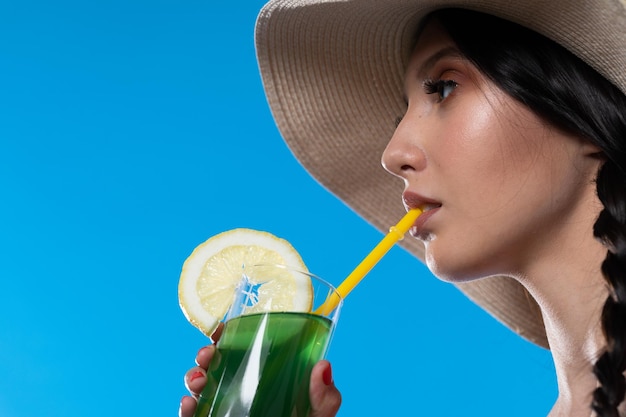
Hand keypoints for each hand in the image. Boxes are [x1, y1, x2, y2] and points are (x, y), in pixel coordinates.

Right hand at [178, 324, 341, 416]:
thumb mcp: (318, 415)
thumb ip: (324, 397)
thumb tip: (323, 366)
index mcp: (266, 377)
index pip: (245, 348)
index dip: (231, 335)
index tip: (223, 328)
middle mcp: (241, 390)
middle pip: (217, 363)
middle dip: (207, 354)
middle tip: (207, 354)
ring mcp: (225, 410)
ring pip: (200, 386)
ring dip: (193, 377)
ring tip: (198, 380)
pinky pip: (193, 416)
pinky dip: (186, 408)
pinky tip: (189, 404)